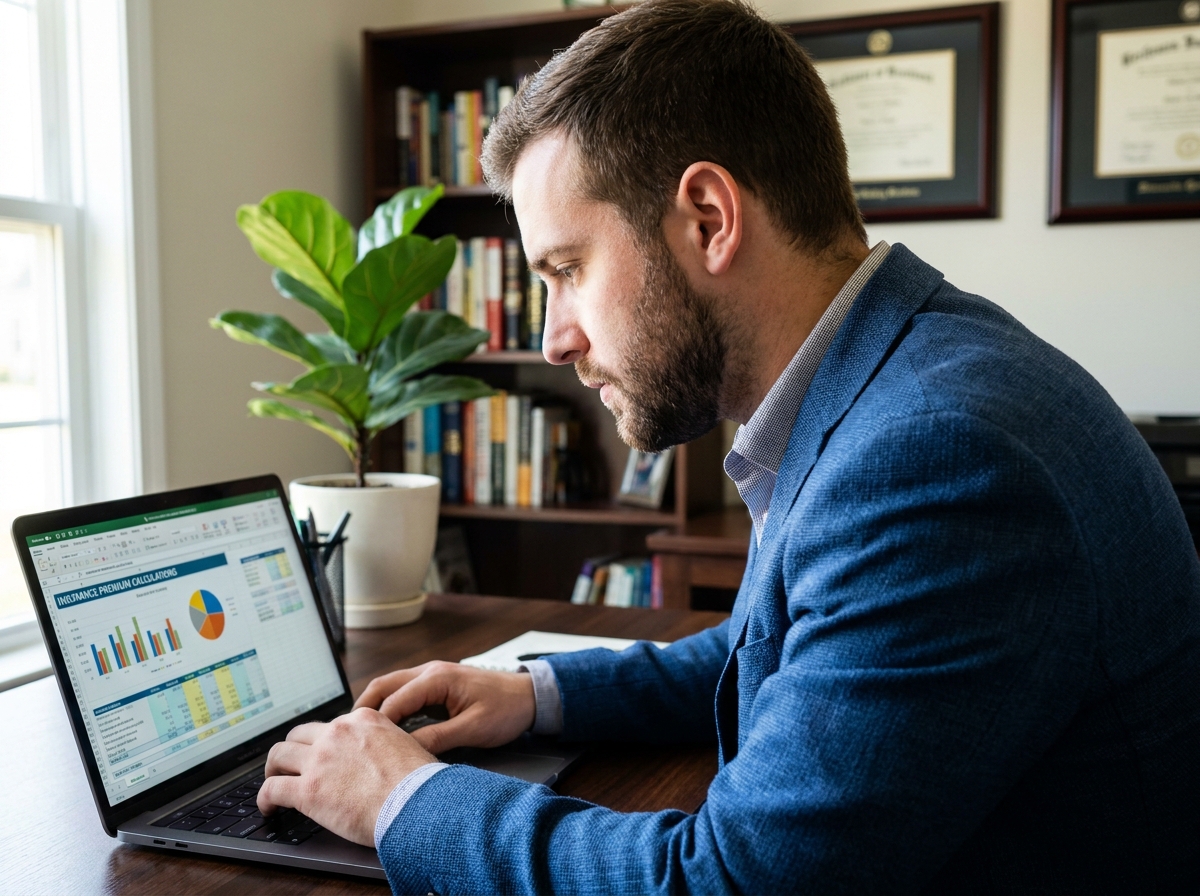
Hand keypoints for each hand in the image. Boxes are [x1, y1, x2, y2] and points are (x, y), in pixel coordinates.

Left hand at [257, 708, 434, 845]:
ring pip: (278, 755)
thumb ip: (388, 742)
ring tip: (273, 781)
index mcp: (363, 720)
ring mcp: (319, 760)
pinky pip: (271, 789)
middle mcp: (337, 733)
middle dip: (293, 750)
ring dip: (273, 769)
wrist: (415, 803)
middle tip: (291, 765)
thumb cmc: (419, 782)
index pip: (331, 725)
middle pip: (299, 734)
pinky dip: (264, 798)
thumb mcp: (407, 745)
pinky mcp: (307, 790)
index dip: (323, 742)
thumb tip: (387, 755)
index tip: (321, 754)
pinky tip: (268, 807)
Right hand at [354, 661, 535, 753]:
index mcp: (438, 678)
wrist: (530, 696)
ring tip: (362, 735)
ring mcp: (431, 675)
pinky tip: (385, 729)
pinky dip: (389, 707)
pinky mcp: (435, 684)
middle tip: (349, 737)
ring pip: (390, 687)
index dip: (376, 725)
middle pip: (382, 686)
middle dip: (363, 711)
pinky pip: (403, 692)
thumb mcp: (474, 729)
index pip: (394, 700)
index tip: (363, 747)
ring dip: (374, 708)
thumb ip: (438, 738)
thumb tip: (407, 752)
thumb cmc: (507, 709)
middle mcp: (430, 671)